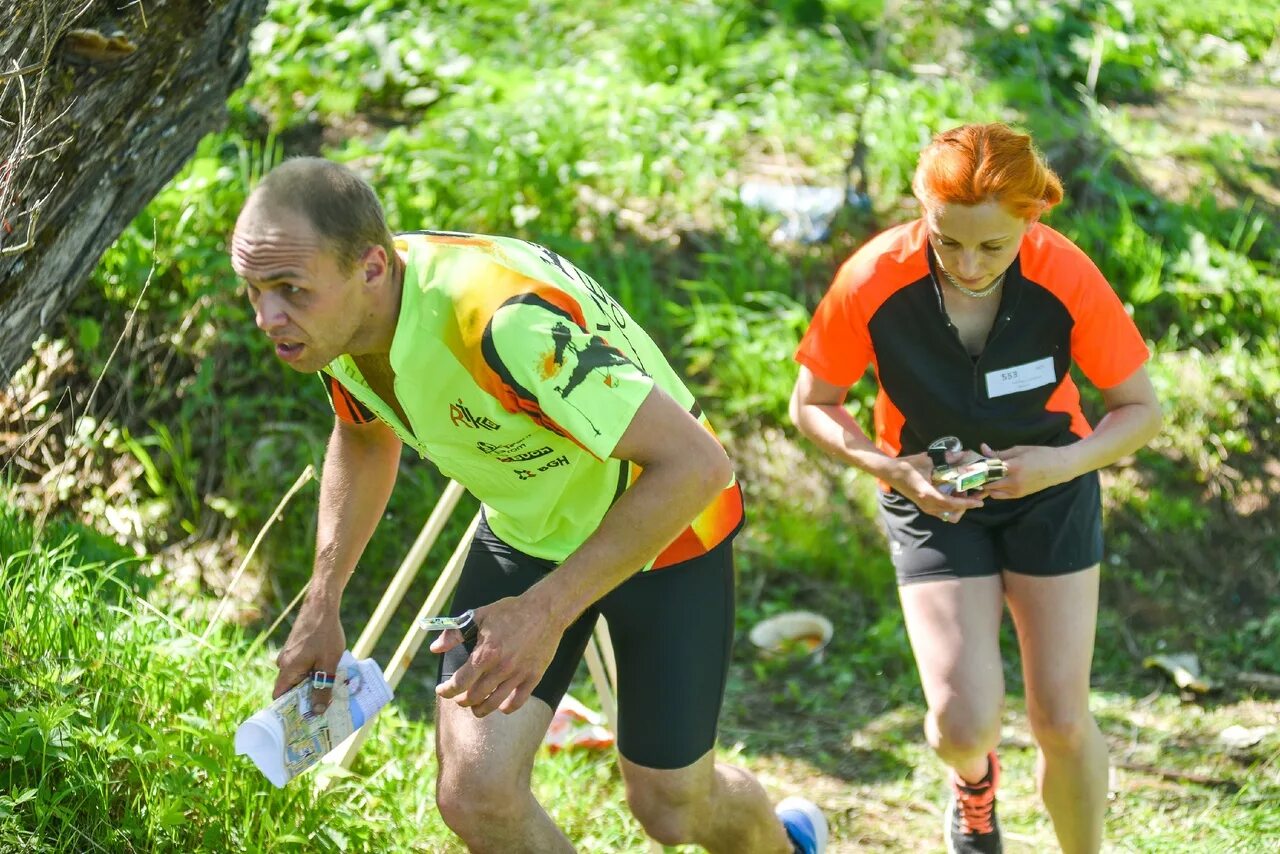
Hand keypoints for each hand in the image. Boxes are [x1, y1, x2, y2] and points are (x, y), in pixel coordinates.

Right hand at [273, 599, 345, 713]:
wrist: (322, 605)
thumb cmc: (326, 634)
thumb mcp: (328, 664)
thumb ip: (323, 688)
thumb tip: (317, 712)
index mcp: (287, 669)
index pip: (279, 698)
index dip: (288, 710)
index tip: (301, 720)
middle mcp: (283, 663)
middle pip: (290, 688)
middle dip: (304, 699)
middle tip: (322, 710)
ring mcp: (289, 654)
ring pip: (297, 677)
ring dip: (311, 684)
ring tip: (329, 692)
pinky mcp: (296, 648)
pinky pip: (301, 666)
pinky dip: (312, 672)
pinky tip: (328, 673)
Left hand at [431, 594, 563, 716]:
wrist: (545, 609)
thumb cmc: (511, 611)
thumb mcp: (479, 616)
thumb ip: (454, 633)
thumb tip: (435, 648)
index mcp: (485, 653)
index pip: (459, 682)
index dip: (447, 691)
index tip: (442, 690)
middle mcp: (501, 667)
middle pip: (474, 697)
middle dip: (461, 701)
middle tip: (458, 698)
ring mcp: (518, 674)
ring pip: (493, 703)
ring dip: (480, 709)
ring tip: (475, 707)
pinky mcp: (533, 677)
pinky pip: (517, 702)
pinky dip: (506, 708)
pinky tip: (501, 705)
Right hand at [888, 451, 984, 522]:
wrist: (890, 472)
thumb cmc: (906, 466)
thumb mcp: (926, 460)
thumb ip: (945, 459)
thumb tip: (962, 455)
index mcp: (927, 494)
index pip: (951, 503)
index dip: (967, 504)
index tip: (979, 502)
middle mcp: (927, 504)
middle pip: (952, 513)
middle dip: (966, 506)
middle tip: (974, 495)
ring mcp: (925, 507)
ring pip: (948, 515)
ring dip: (958, 508)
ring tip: (964, 494)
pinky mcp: (924, 506)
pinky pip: (942, 512)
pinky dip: (951, 507)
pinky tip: (954, 494)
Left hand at [974, 442, 1073, 498]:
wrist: (1060, 467)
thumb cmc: (1041, 454)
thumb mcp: (1019, 450)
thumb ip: (999, 453)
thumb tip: (983, 448)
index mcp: (1013, 467)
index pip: (988, 470)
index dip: (977, 468)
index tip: (969, 465)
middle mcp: (1014, 481)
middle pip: (988, 483)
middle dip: (979, 478)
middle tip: (974, 472)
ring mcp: (1017, 490)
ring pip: (993, 492)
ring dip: (986, 486)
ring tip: (984, 477)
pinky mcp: (1020, 495)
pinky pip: (1001, 495)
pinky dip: (995, 490)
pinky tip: (994, 482)